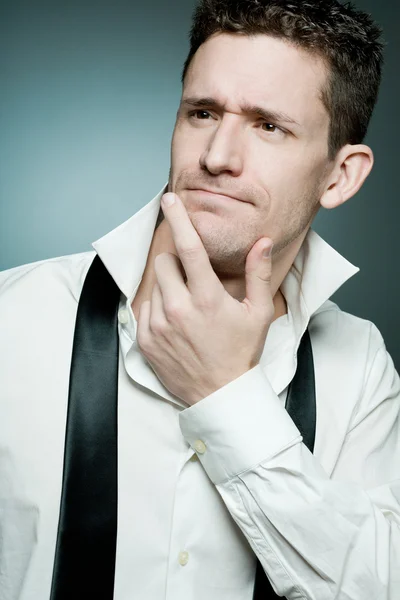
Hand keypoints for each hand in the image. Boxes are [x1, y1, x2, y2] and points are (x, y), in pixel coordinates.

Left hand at [136, 192, 274, 405]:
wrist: (220, 395)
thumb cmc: (242, 352)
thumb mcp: (258, 313)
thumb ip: (258, 273)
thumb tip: (262, 241)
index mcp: (208, 298)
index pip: (190, 248)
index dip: (179, 219)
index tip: (170, 200)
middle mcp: (178, 309)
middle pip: (165, 262)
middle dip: (177, 263)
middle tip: (194, 282)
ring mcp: (158, 325)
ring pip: (154, 285)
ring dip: (169, 288)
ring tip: (188, 310)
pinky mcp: (145, 339)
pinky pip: (145, 308)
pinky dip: (158, 308)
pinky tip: (176, 324)